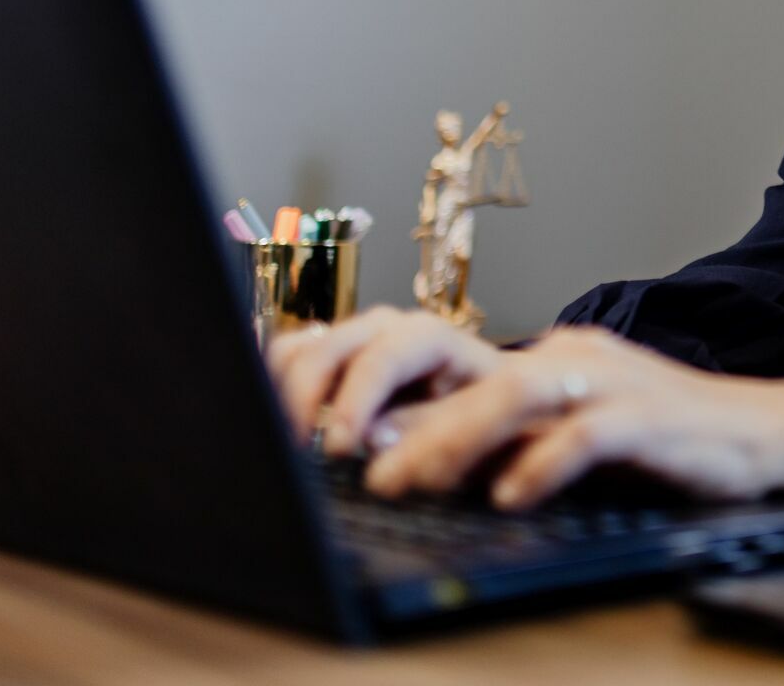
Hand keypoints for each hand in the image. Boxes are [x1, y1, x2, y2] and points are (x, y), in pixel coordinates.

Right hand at [265, 305, 500, 451]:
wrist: (503, 402)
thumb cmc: (496, 415)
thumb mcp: (481, 425)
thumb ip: (431, 430)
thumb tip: (375, 442)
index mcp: (431, 337)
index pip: (381, 357)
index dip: (354, 402)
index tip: (336, 447)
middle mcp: (389, 330)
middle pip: (328, 347)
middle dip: (306, 399)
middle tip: (300, 453)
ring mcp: (357, 340)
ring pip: (299, 350)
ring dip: (287, 394)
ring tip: (291, 443)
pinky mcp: (335, 360)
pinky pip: (290, 361)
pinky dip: (279, 389)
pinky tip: (287, 427)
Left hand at [269, 313, 783, 508]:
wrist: (764, 436)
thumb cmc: (657, 445)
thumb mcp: (556, 438)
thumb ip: (481, 439)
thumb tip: (380, 455)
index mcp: (534, 357)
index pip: (428, 347)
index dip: (361, 377)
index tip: (305, 429)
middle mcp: (564, 356)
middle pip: (460, 358)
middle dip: (389, 401)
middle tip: (338, 457)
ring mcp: (610, 380)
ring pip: (517, 390)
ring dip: (452, 436)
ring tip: (401, 482)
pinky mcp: (654, 419)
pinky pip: (591, 434)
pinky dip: (546, 463)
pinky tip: (511, 496)